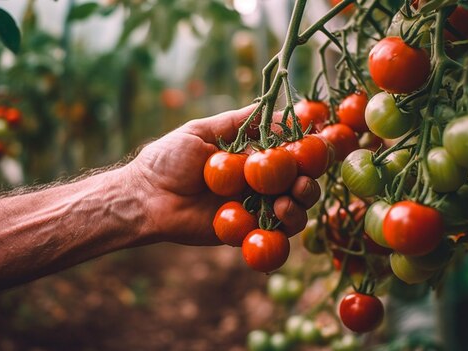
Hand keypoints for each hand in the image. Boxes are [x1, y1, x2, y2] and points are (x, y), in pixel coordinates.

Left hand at [127, 104, 318, 245]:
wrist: (146, 196)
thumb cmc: (168, 159)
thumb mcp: (202, 130)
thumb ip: (239, 122)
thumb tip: (280, 111)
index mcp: (251, 157)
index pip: (290, 154)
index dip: (309, 151)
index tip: (320, 145)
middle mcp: (257, 183)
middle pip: (299, 183)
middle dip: (309, 181)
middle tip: (302, 180)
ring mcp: (253, 208)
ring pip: (294, 210)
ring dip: (301, 205)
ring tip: (288, 201)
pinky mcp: (244, 233)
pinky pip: (274, 236)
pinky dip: (284, 229)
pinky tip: (279, 217)